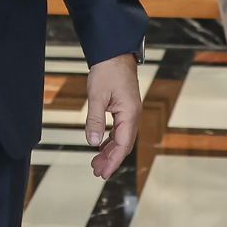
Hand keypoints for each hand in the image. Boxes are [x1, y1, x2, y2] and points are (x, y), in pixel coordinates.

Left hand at [84, 53, 141, 177]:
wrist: (113, 52)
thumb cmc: (107, 71)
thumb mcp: (97, 96)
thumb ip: (95, 120)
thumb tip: (93, 143)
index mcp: (130, 114)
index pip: (123, 145)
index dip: (113, 161)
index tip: (103, 173)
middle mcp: (133, 115)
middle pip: (124, 144)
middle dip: (111, 159)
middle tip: (97, 172)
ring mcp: (129, 111)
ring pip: (121, 138)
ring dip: (109, 151)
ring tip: (96, 162)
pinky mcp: (124, 107)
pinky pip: (119, 129)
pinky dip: (110, 140)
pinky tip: (101, 145)